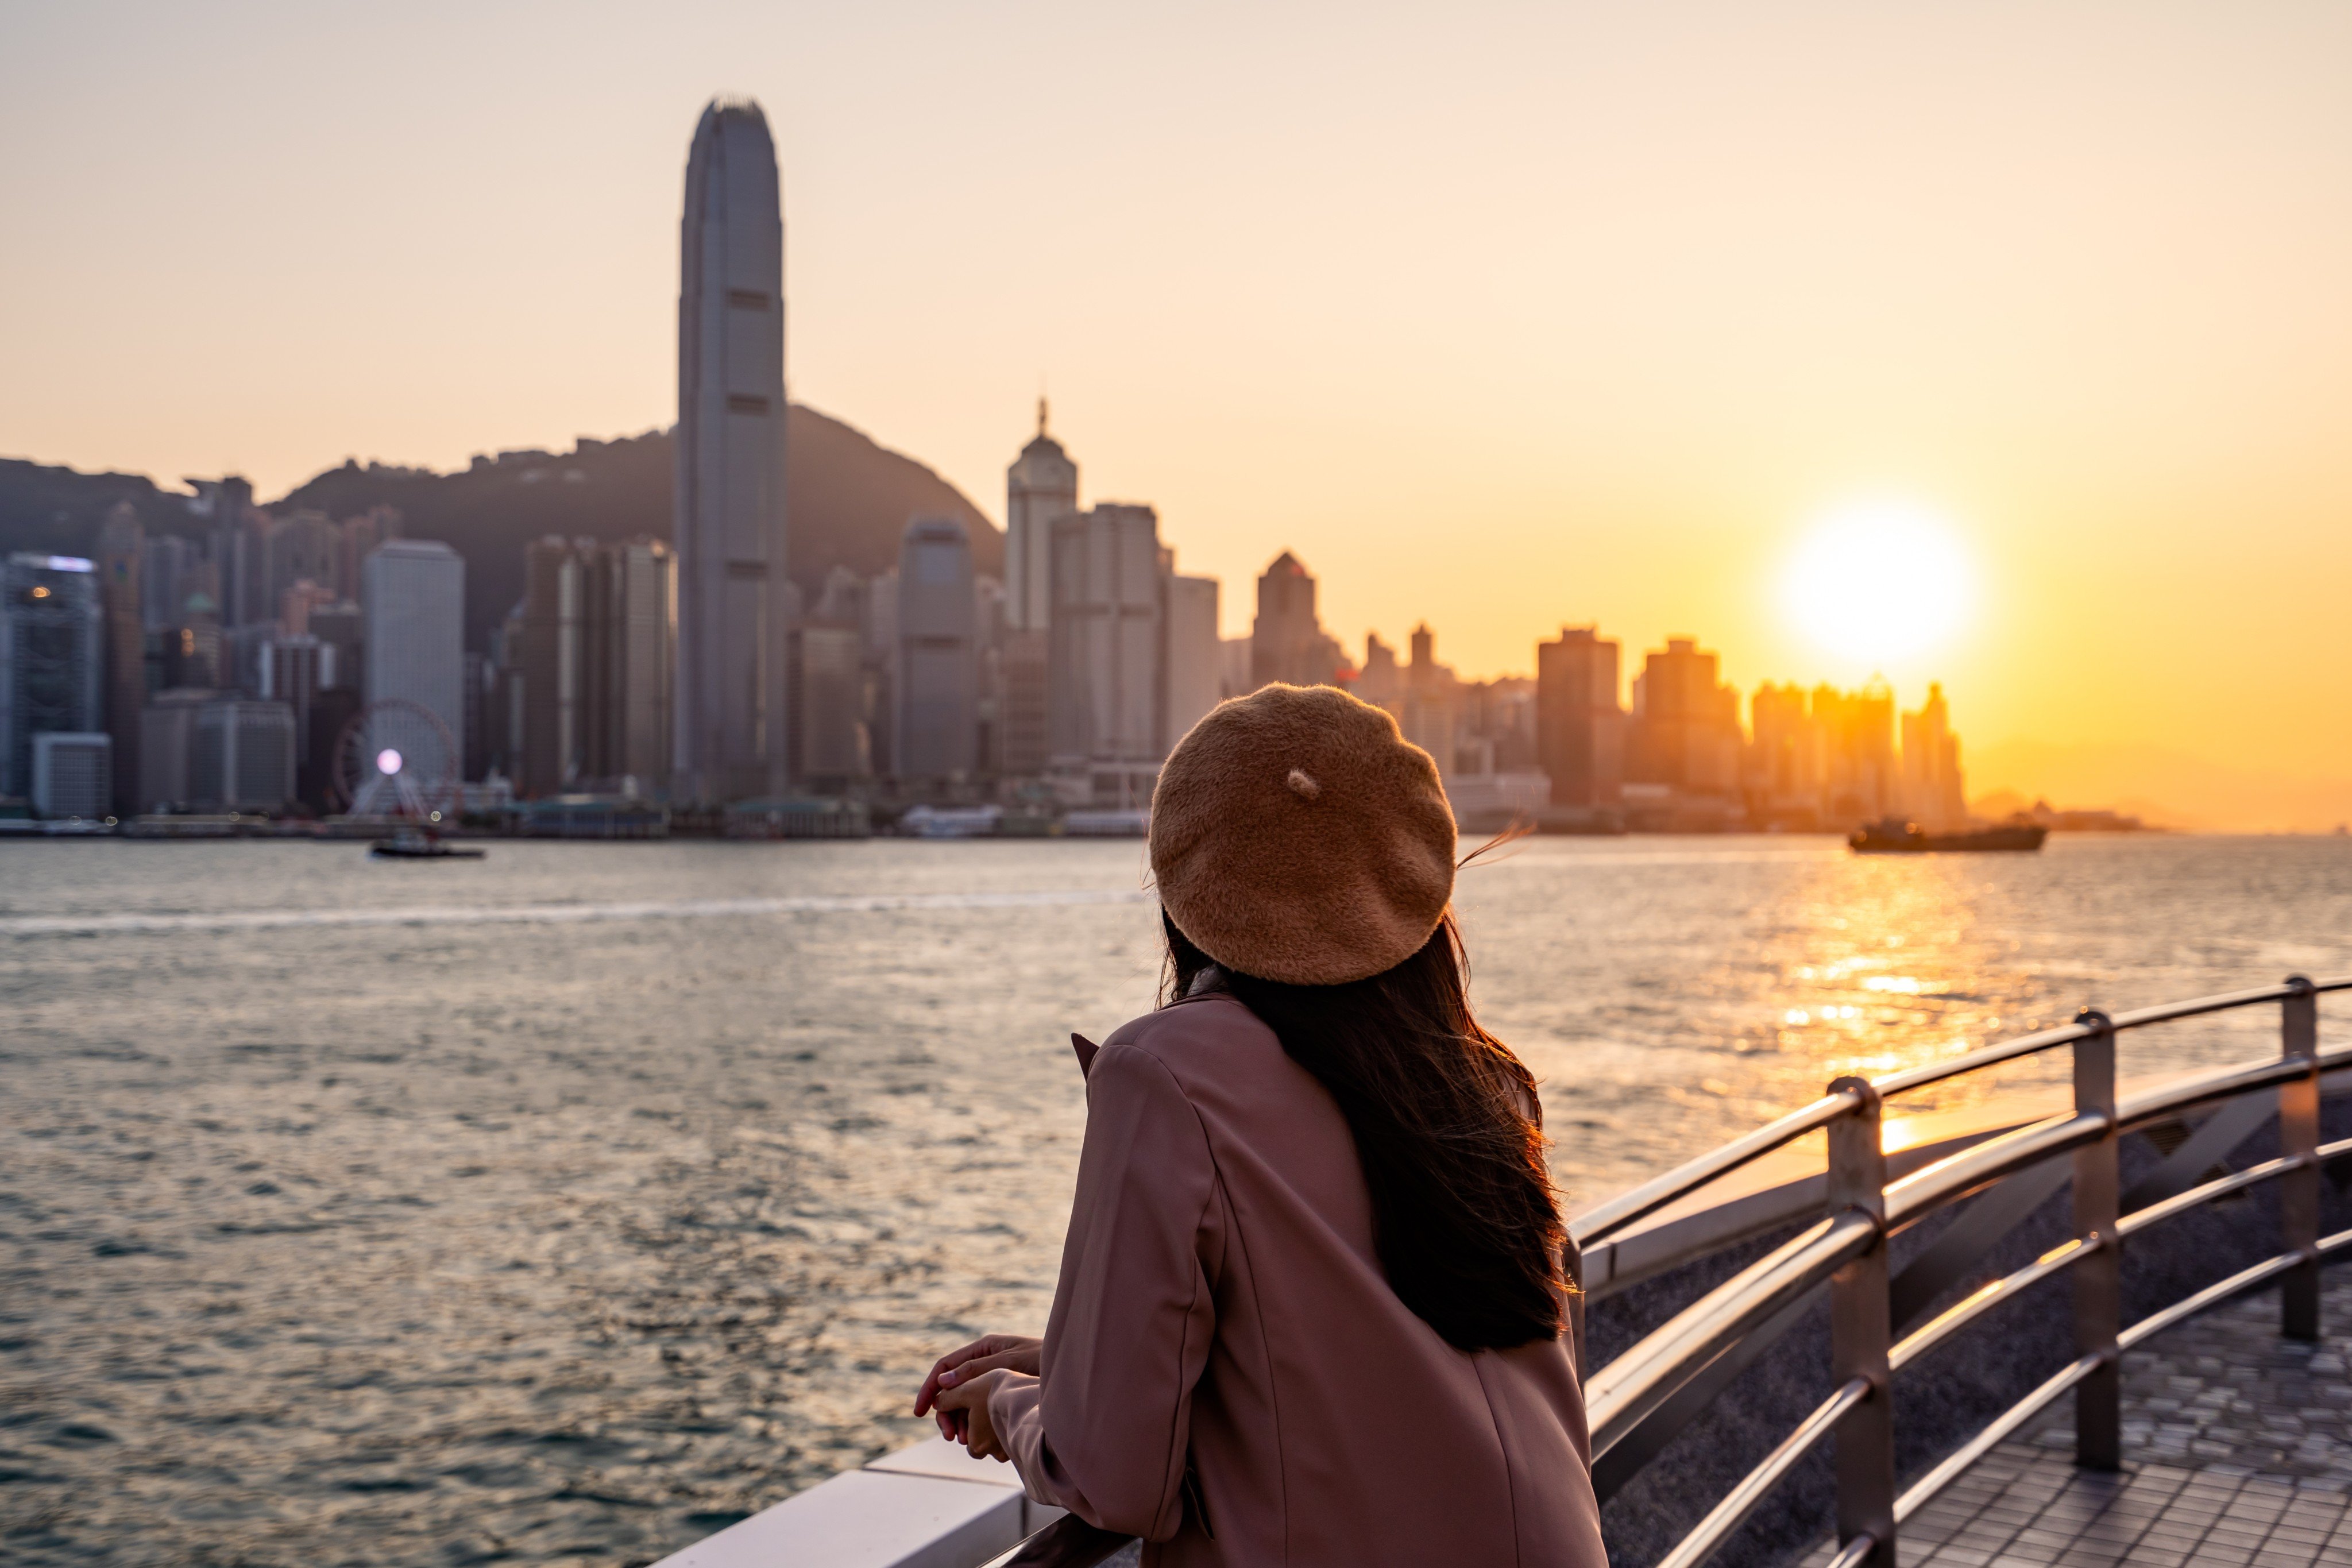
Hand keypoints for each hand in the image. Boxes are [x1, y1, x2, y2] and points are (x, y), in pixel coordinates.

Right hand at [914, 1333, 1040, 1443]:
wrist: (1076, 1370)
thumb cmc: (1047, 1359)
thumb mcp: (1011, 1363)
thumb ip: (976, 1371)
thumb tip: (943, 1381)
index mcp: (982, 1349)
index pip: (944, 1368)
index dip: (929, 1389)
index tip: (919, 1412)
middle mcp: (985, 1364)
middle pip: (952, 1389)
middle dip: (946, 1412)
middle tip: (950, 1436)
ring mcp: (993, 1380)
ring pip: (965, 1403)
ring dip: (960, 1422)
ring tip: (964, 1441)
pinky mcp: (1004, 1397)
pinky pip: (981, 1411)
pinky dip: (975, 1425)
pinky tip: (978, 1440)